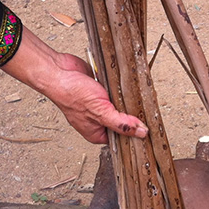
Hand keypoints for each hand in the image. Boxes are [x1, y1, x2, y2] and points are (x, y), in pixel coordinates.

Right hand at [1, 31, 146, 143]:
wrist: (59, 70)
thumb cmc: (71, 93)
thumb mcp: (101, 112)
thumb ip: (121, 123)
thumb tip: (140, 133)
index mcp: (97, 133)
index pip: (122, 138)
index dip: (134, 134)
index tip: (148, 130)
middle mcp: (98, 121)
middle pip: (123, 122)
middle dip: (133, 116)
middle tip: (147, 111)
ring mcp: (100, 106)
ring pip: (122, 106)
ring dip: (128, 100)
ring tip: (139, 97)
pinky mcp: (102, 91)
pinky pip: (118, 92)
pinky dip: (122, 88)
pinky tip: (129, 86)